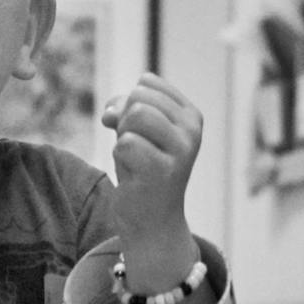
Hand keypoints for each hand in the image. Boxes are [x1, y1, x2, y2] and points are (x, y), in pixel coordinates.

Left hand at [103, 72, 204, 296]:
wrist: (151, 220)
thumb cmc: (142, 170)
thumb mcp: (134, 130)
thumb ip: (123, 108)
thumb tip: (110, 114)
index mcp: (191, 116)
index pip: (146, 83)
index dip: (129, 103)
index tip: (138, 131)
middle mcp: (192, 131)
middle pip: (139, 97)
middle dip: (125, 121)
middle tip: (135, 150)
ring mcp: (181, 151)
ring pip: (135, 115)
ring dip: (123, 137)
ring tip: (134, 160)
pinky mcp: (162, 171)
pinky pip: (125, 143)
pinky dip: (120, 158)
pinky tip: (134, 175)